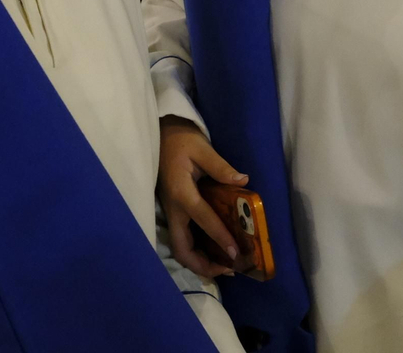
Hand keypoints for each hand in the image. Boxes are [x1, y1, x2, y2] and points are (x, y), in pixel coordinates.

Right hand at [158, 116, 247, 278]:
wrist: (160, 135)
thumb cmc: (180, 140)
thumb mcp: (201, 149)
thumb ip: (221, 167)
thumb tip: (242, 181)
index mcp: (181, 194)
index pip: (203, 221)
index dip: (220, 238)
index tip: (236, 253)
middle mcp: (174, 209)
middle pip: (182, 249)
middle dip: (203, 265)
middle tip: (229, 268)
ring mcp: (171, 213)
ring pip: (180, 248)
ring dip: (200, 261)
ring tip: (225, 265)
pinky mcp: (173, 212)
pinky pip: (183, 239)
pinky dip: (198, 251)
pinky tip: (215, 251)